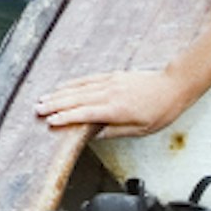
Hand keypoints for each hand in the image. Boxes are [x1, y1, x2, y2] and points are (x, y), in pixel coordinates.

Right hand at [35, 68, 194, 135]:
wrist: (172, 85)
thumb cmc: (160, 110)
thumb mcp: (141, 130)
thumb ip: (115, 131)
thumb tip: (94, 135)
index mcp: (115, 109)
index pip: (84, 113)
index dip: (65, 117)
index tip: (50, 121)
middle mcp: (109, 93)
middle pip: (76, 99)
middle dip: (55, 104)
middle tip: (37, 109)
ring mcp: (109, 82)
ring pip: (78, 88)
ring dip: (59, 93)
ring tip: (43, 98)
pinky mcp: (112, 75)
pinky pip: (87, 79)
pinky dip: (72, 83)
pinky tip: (63, 86)